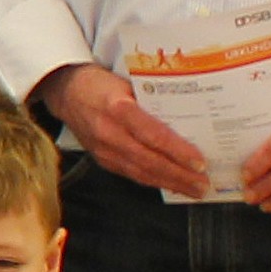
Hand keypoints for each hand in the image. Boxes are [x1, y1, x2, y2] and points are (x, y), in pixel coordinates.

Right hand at [38, 64, 210, 198]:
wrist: (66, 92)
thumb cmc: (100, 83)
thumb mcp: (128, 81)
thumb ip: (152, 99)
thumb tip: (187, 116)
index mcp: (117, 108)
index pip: (153, 135)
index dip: (177, 152)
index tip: (200, 162)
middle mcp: (109, 133)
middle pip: (149, 160)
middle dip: (179, 175)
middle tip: (203, 184)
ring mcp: (103, 150)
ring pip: (141, 172)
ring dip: (170, 183)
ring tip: (193, 189)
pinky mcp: (102, 159)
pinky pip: (131, 174)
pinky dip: (153, 181)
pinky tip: (169, 184)